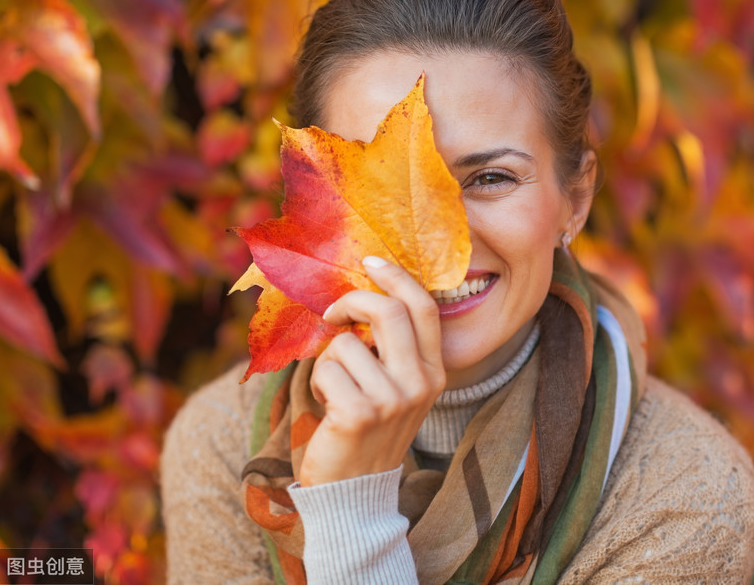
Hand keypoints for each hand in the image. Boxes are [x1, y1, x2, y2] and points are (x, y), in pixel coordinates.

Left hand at [298, 256, 445, 486]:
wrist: (356, 492)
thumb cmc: (369, 431)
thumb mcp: (396, 389)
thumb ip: (391, 348)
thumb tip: (362, 296)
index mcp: (433, 372)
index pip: (423, 307)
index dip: (396, 277)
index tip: (370, 261)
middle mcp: (420, 383)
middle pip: (388, 311)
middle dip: (351, 301)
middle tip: (332, 314)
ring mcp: (392, 399)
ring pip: (347, 342)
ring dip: (330, 360)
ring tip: (336, 389)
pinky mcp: (360, 413)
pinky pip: (327, 367)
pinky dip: (320, 381)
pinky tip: (329, 406)